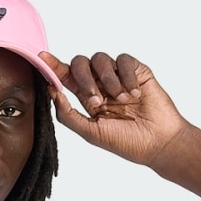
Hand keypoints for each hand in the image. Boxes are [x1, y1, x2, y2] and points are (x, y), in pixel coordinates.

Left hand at [40, 50, 194, 169]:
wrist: (159, 142)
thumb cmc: (127, 143)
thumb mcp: (92, 133)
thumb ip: (69, 115)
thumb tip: (52, 92)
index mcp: (88, 99)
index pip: (67, 78)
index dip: (54, 67)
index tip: (41, 57)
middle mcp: (101, 85)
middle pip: (80, 64)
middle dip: (83, 80)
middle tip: (96, 102)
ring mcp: (119, 76)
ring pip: (101, 59)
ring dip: (108, 80)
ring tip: (122, 101)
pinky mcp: (137, 70)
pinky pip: (124, 60)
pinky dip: (127, 76)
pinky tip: (135, 94)